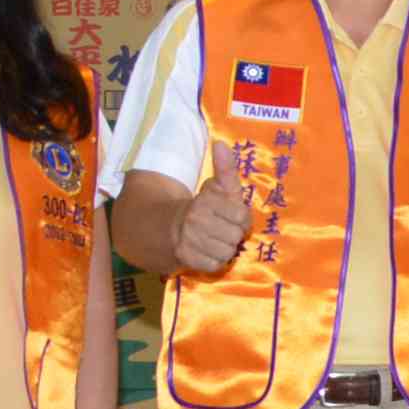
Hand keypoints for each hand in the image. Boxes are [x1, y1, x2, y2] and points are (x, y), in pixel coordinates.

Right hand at [174, 140, 257, 271]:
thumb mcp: (216, 186)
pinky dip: (215, 261)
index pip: (242, 216)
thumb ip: (225, 167)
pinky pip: (216, 265)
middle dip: (233, 234)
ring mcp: (189, 241)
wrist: (167, 227)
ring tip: (215, 240)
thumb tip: (221, 143)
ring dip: (225, 248)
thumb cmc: (203, 206)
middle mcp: (196, 221)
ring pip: (227, 252)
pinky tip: (207, 251)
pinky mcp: (186, 259)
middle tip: (222, 229)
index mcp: (205, 201)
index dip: (241, 218)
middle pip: (236, 236)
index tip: (233, 216)